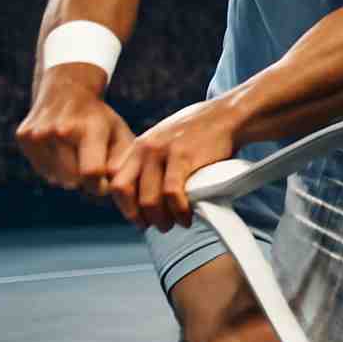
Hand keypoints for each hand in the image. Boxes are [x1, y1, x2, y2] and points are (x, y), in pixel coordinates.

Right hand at [16, 88, 135, 197]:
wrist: (68, 89)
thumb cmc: (100, 119)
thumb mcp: (120, 133)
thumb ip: (123, 161)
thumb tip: (114, 189)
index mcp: (90, 128)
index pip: (92, 172)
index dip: (99, 185)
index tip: (104, 182)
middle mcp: (61, 129)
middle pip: (73, 180)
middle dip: (85, 182)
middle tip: (92, 167)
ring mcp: (38, 132)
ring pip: (56, 179)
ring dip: (70, 176)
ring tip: (78, 156)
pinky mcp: (23, 136)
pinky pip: (42, 171)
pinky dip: (54, 169)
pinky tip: (62, 151)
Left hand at [108, 100, 236, 231]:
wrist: (227, 115)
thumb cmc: (200, 132)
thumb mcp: (165, 139)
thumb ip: (151, 161)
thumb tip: (144, 194)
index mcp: (139, 145)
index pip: (115, 180)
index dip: (123, 203)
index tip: (139, 215)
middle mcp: (145, 148)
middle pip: (124, 191)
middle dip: (136, 215)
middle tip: (152, 225)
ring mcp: (163, 152)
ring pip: (148, 199)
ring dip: (160, 219)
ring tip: (172, 225)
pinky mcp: (183, 157)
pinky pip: (172, 194)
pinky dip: (178, 212)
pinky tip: (186, 217)